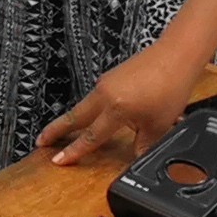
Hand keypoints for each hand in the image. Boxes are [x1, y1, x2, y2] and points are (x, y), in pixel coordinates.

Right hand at [38, 53, 192, 168]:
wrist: (176, 55)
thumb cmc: (170, 86)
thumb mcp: (159, 125)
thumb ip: (144, 145)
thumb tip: (137, 158)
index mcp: (115, 108)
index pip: (91, 136)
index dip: (74, 151)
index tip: (58, 160)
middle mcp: (105, 94)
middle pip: (75, 116)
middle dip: (56, 130)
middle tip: (41, 141)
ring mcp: (106, 82)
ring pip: (85, 106)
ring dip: (75, 119)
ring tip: (64, 132)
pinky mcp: (112, 76)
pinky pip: (97, 97)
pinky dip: (92, 109)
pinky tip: (101, 115)